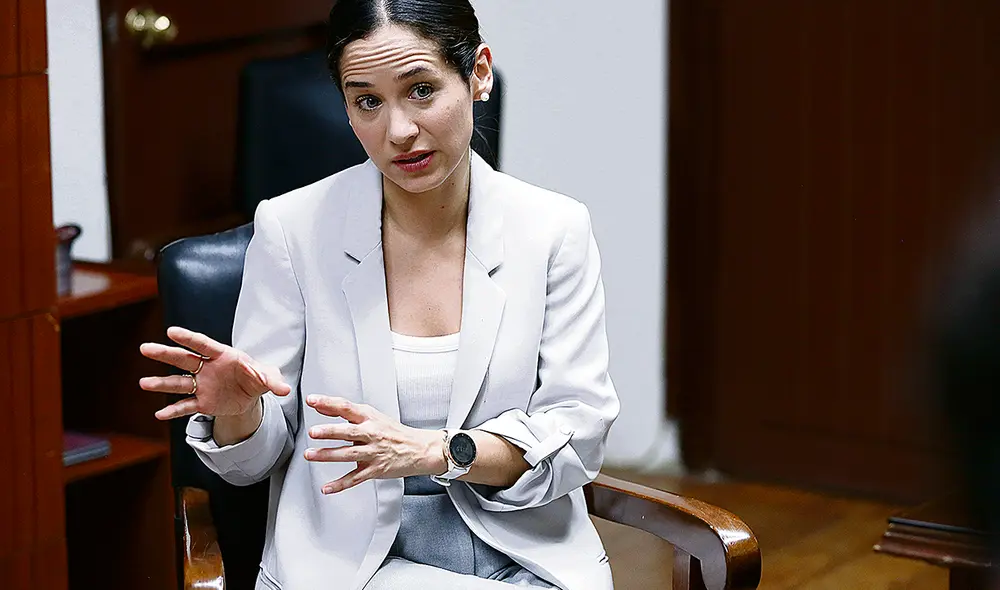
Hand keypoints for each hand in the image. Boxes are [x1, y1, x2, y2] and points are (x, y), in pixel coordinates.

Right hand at [139, 326, 291, 419]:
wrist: (251, 395)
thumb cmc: (257, 378)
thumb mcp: (268, 378)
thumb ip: (273, 381)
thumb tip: (285, 389)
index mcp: (223, 355)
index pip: (203, 344)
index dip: (188, 338)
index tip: (171, 331)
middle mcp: (208, 368)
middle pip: (184, 359)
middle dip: (166, 354)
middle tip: (145, 348)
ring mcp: (203, 385)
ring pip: (180, 383)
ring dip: (162, 383)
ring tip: (143, 383)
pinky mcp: (203, 402)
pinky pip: (186, 406)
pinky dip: (174, 411)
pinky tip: (159, 415)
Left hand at [304, 395, 446, 493]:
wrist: (419, 449)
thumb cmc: (393, 432)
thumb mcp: (372, 417)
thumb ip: (346, 413)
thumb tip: (321, 406)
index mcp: (370, 418)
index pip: (347, 407)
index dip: (329, 403)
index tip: (312, 401)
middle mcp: (372, 434)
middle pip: (349, 432)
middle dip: (330, 431)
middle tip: (313, 432)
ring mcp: (374, 453)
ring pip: (349, 454)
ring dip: (328, 455)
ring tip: (310, 455)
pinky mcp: (375, 470)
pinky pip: (355, 478)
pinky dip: (340, 484)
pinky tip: (326, 487)